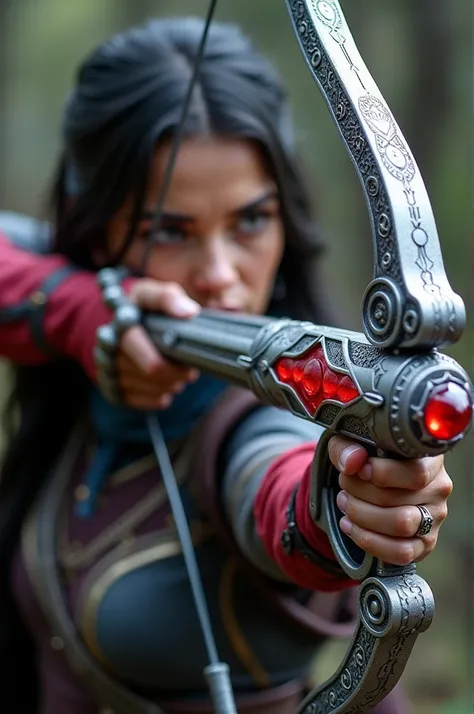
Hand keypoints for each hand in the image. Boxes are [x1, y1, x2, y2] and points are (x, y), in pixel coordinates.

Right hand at [117, 279, 200, 409]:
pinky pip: (144, 401)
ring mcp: (108, 370)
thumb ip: (169, 298)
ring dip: (172, 383)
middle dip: (177, 371)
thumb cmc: (144, 310)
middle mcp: (110, 347)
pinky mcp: (113, 390)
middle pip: (153, 370)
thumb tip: (189, 313)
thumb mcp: (153, 294)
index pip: (145, 348)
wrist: (119, 328)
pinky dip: (161, 396)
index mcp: (121, 321)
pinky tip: (168, 386)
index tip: (185, 350)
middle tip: (190, 367)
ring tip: (180, 373)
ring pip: (152, 387)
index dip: (170, 355)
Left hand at [328, 435, 451, 565]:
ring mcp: (434, 519)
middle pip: (399, 500)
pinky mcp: (424, 544)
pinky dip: (369, 541)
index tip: (360, 470)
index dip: (383, 473)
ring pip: (400, 526)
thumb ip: (347, 447)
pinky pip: (401, 552)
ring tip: (345, 503)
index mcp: (428, 459)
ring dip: (363, 516)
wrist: (371, 483)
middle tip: (344, 486)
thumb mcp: (351, 443)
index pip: (416, 472)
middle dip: (360, 494)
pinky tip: (350, 526)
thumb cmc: (366, 458)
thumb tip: (354, 461)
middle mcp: (437, 489)